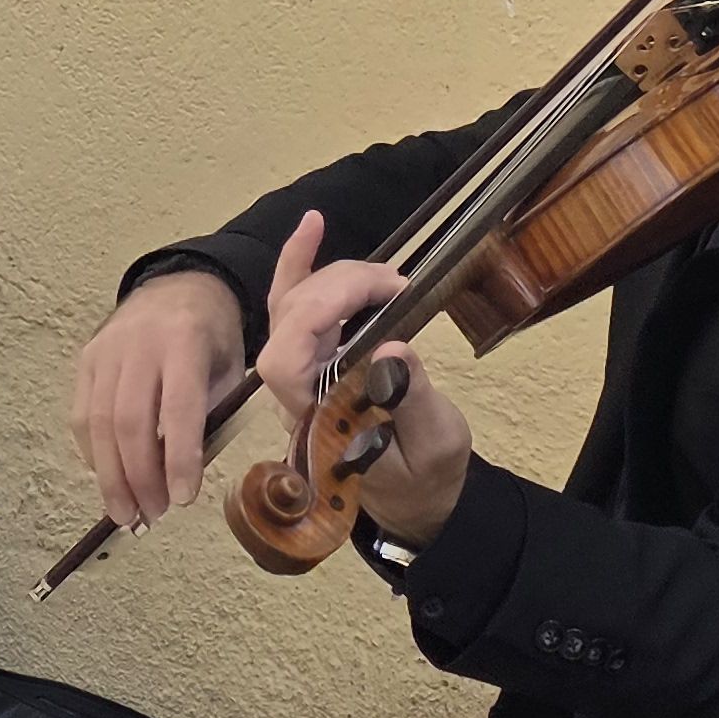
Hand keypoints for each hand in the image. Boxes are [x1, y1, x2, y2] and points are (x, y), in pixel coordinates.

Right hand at [67, 267, 249, 528]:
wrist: (181, 287)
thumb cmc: (213, 338)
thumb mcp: (229, 368)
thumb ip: (212, 415)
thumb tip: (182, 478)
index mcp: (185, 339)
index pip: (178, 406)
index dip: (180, 457)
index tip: (183, 499)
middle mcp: (140, 342)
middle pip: (129, 420)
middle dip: (139, 477)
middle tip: (151, 515)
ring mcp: (107, 350)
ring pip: (99, 422)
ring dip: (111, 476)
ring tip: (126, 512)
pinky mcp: (86, 359)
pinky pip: (83, 415)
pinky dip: (93, 453)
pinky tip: (109, 479)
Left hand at [257, 210, 473, 548]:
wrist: (418, 492)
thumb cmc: (424, 476)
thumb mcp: (434, 445)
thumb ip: (411, 401)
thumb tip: (394, 346)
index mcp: (317, 420)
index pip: (284, 360)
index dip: (318, 311)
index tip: (382, 292)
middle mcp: (298, 392)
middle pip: (291, 319)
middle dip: (341, 287)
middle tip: (399, 285)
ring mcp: (304, 370)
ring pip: (293, 304)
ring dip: (336, 276)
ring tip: (389, 278)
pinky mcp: (318, 354)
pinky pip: (298, 304)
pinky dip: (304, 264)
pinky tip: (314, 225)